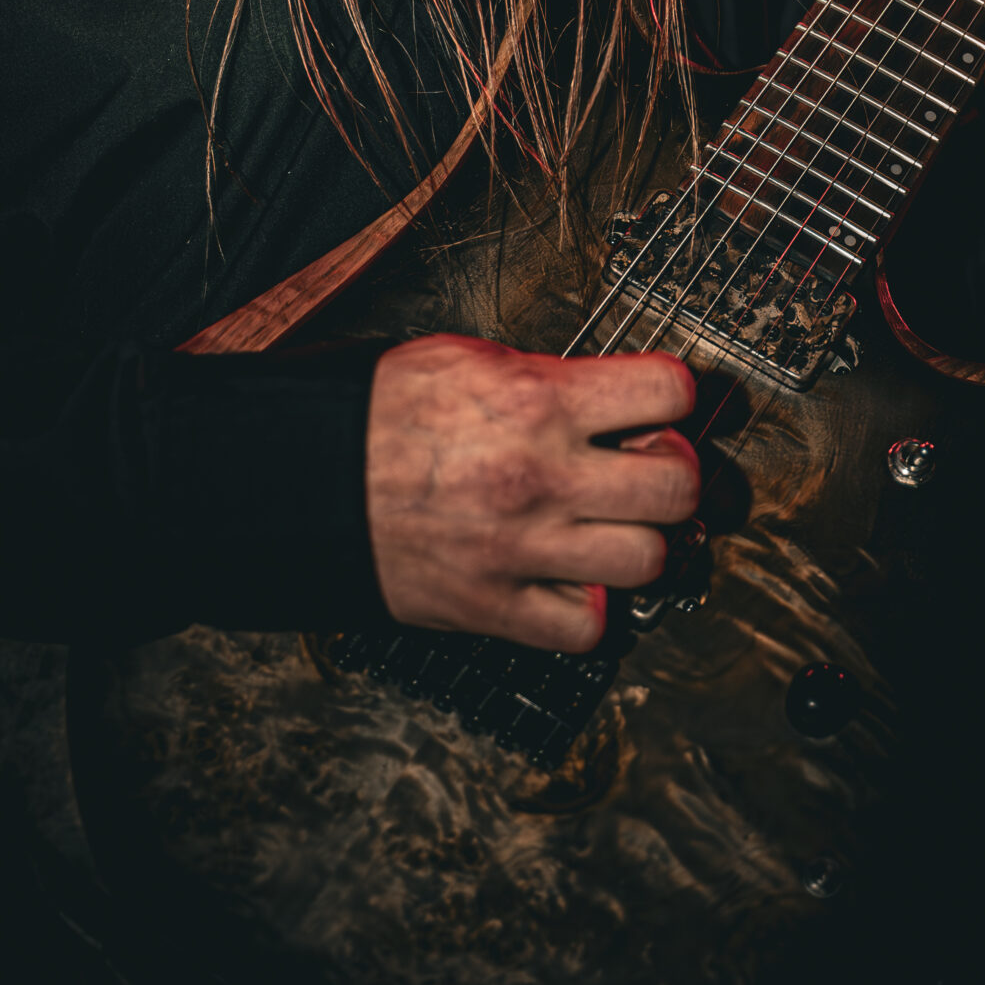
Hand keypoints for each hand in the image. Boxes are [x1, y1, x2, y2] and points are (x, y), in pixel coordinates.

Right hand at [364, 333, 699, 650]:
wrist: (308, 474)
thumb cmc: (379, 412)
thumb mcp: (469, 358)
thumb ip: (550, 376)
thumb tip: (608, 395)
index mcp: (538, 400)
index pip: (669, 391)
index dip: (675, 394)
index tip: (661, 404)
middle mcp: (541, 476)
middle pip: (677, 487)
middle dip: (673, 472)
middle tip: (646, 466)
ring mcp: (522, 548)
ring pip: (647, 561)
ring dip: (638, 541)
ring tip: (609, 524)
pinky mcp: (495, 606)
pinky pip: (587, 627)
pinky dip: (588, 606)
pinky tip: (568, 574)